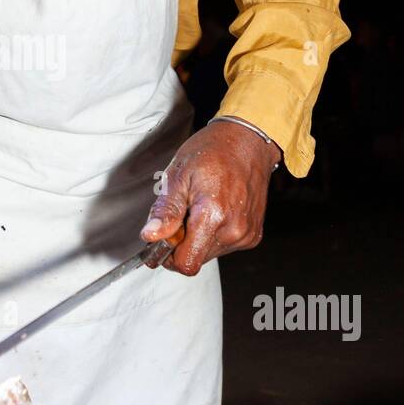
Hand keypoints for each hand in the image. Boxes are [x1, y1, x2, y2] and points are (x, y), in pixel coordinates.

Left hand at [140, 122, 279, 275]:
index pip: (186, 263)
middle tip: (182, 211)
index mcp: (213, 215)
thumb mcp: (178, 175)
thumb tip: (151, 236)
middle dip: (182, 242)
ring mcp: (246, 234)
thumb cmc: (213, 152)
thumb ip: (165, 211)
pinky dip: (213, 234)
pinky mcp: (252, 235)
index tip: (162, 239)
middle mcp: (234, 230)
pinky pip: (224, 246)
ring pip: (208, 254)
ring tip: (200, 207)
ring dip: (198, 238)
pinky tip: (215, 210)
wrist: (247, 141)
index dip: (168, 255)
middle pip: (196, 259)